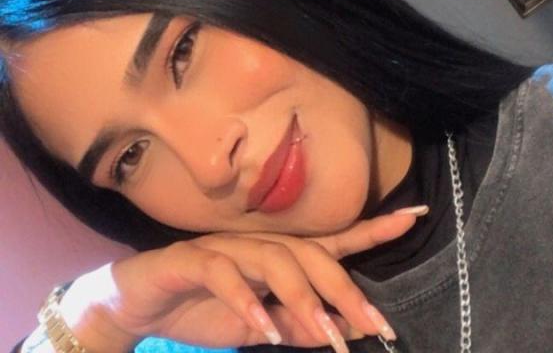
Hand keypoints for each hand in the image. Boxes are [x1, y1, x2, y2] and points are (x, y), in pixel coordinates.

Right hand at [60, 206, 427, 352]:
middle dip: (344, 290)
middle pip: (312, 256)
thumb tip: (342, 332)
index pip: (334, 241)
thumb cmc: (204, 309)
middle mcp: (260, 244)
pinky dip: (246, 301)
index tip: (413, 217)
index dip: (373, 228)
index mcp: (280, 257)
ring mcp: (228, 248)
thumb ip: (298, 326)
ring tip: (325, 335)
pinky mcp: (194, 259)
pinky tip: (263, 328)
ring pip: (276, 261)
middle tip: (374, 326)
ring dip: (302, 299)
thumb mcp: (261, 327)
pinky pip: (226, 274)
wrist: (140, 305)